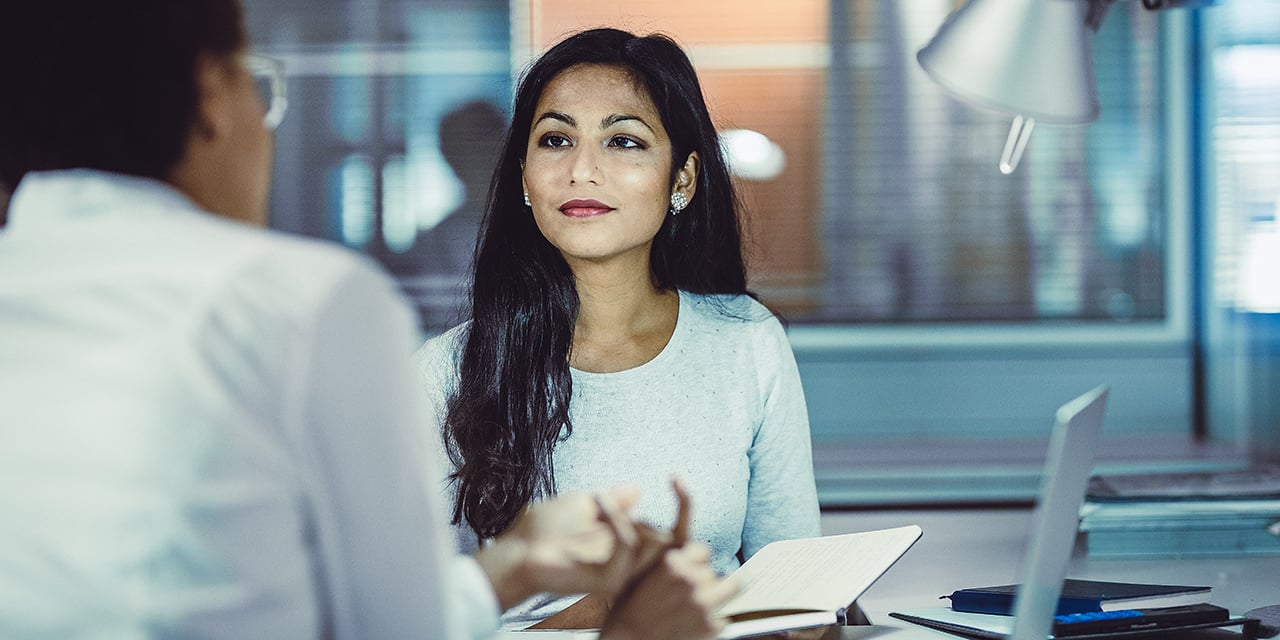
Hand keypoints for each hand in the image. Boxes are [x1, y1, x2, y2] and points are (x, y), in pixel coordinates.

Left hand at [529, 477, 699, 628]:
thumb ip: (614, 499)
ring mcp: (620, 571)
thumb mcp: (584, 504)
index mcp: (624, 542)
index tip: (677, 478)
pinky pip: (627, 546)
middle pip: (672, 541)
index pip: (666, 530)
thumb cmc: (542, 530)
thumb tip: (638, 488)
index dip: (682, 504)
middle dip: (682, 510)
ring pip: (656, 545)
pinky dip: (617, 519)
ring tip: (604, 497)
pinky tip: (599, 503)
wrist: (516, 552)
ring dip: (634, 513)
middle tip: (679, 486)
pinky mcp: (608, 579)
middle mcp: (627, 559)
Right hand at [599, 542, 738, 639]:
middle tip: (692, 596)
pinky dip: (712, 625)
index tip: (692, 569)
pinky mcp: (712, 625)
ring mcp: (703, 602)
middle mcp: (690, 579)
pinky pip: (724, 619)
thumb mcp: (637, 577)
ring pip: (732, 587)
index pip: (703, 550)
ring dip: (720, 595)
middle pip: (714, 571)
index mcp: (671, 563)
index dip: (697, 561)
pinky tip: (693, 629)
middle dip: (705, 582)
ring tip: (705, 606)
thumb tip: (673, 548)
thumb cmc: (627, 614)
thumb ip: (662, 562)